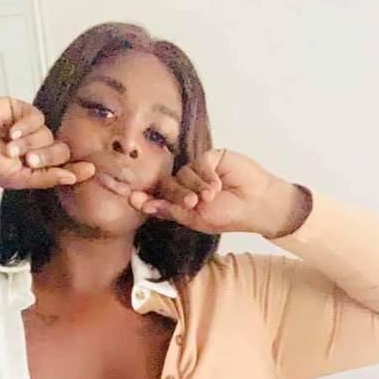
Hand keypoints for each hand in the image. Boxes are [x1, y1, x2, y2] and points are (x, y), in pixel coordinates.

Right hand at [0, 97, 94, 188]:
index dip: (78, 169)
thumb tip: (71, 177)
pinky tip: (11, 132)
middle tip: (26, 160)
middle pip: (60, 151)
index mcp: (39, 167)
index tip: (91, 169)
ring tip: (9, 147)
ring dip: (29, 143)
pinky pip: (38, 118)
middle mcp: (39, 148)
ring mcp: (32, 129)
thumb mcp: (17, 178)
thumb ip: (45, 178)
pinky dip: (25, 127)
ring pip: (48, 135)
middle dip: (45, 156)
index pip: (65, 168)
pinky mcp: (24, 111)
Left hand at [129, 149, 307, 236]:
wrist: (256, 204)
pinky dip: (206, 177)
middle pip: (167, 186)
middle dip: (178, 196)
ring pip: (182, 175)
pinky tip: (218, 186)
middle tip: (193, 204)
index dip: (138, 196)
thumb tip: (143, 205)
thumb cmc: (228, 215)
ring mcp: (196, 170)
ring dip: (196, 188)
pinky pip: (198, 164)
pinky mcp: (210, 158)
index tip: (122, 194)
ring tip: (212, 197)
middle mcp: (184, 185)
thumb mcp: (197, 219)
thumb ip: (171, 211)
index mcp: (178, 202)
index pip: (154, 197)